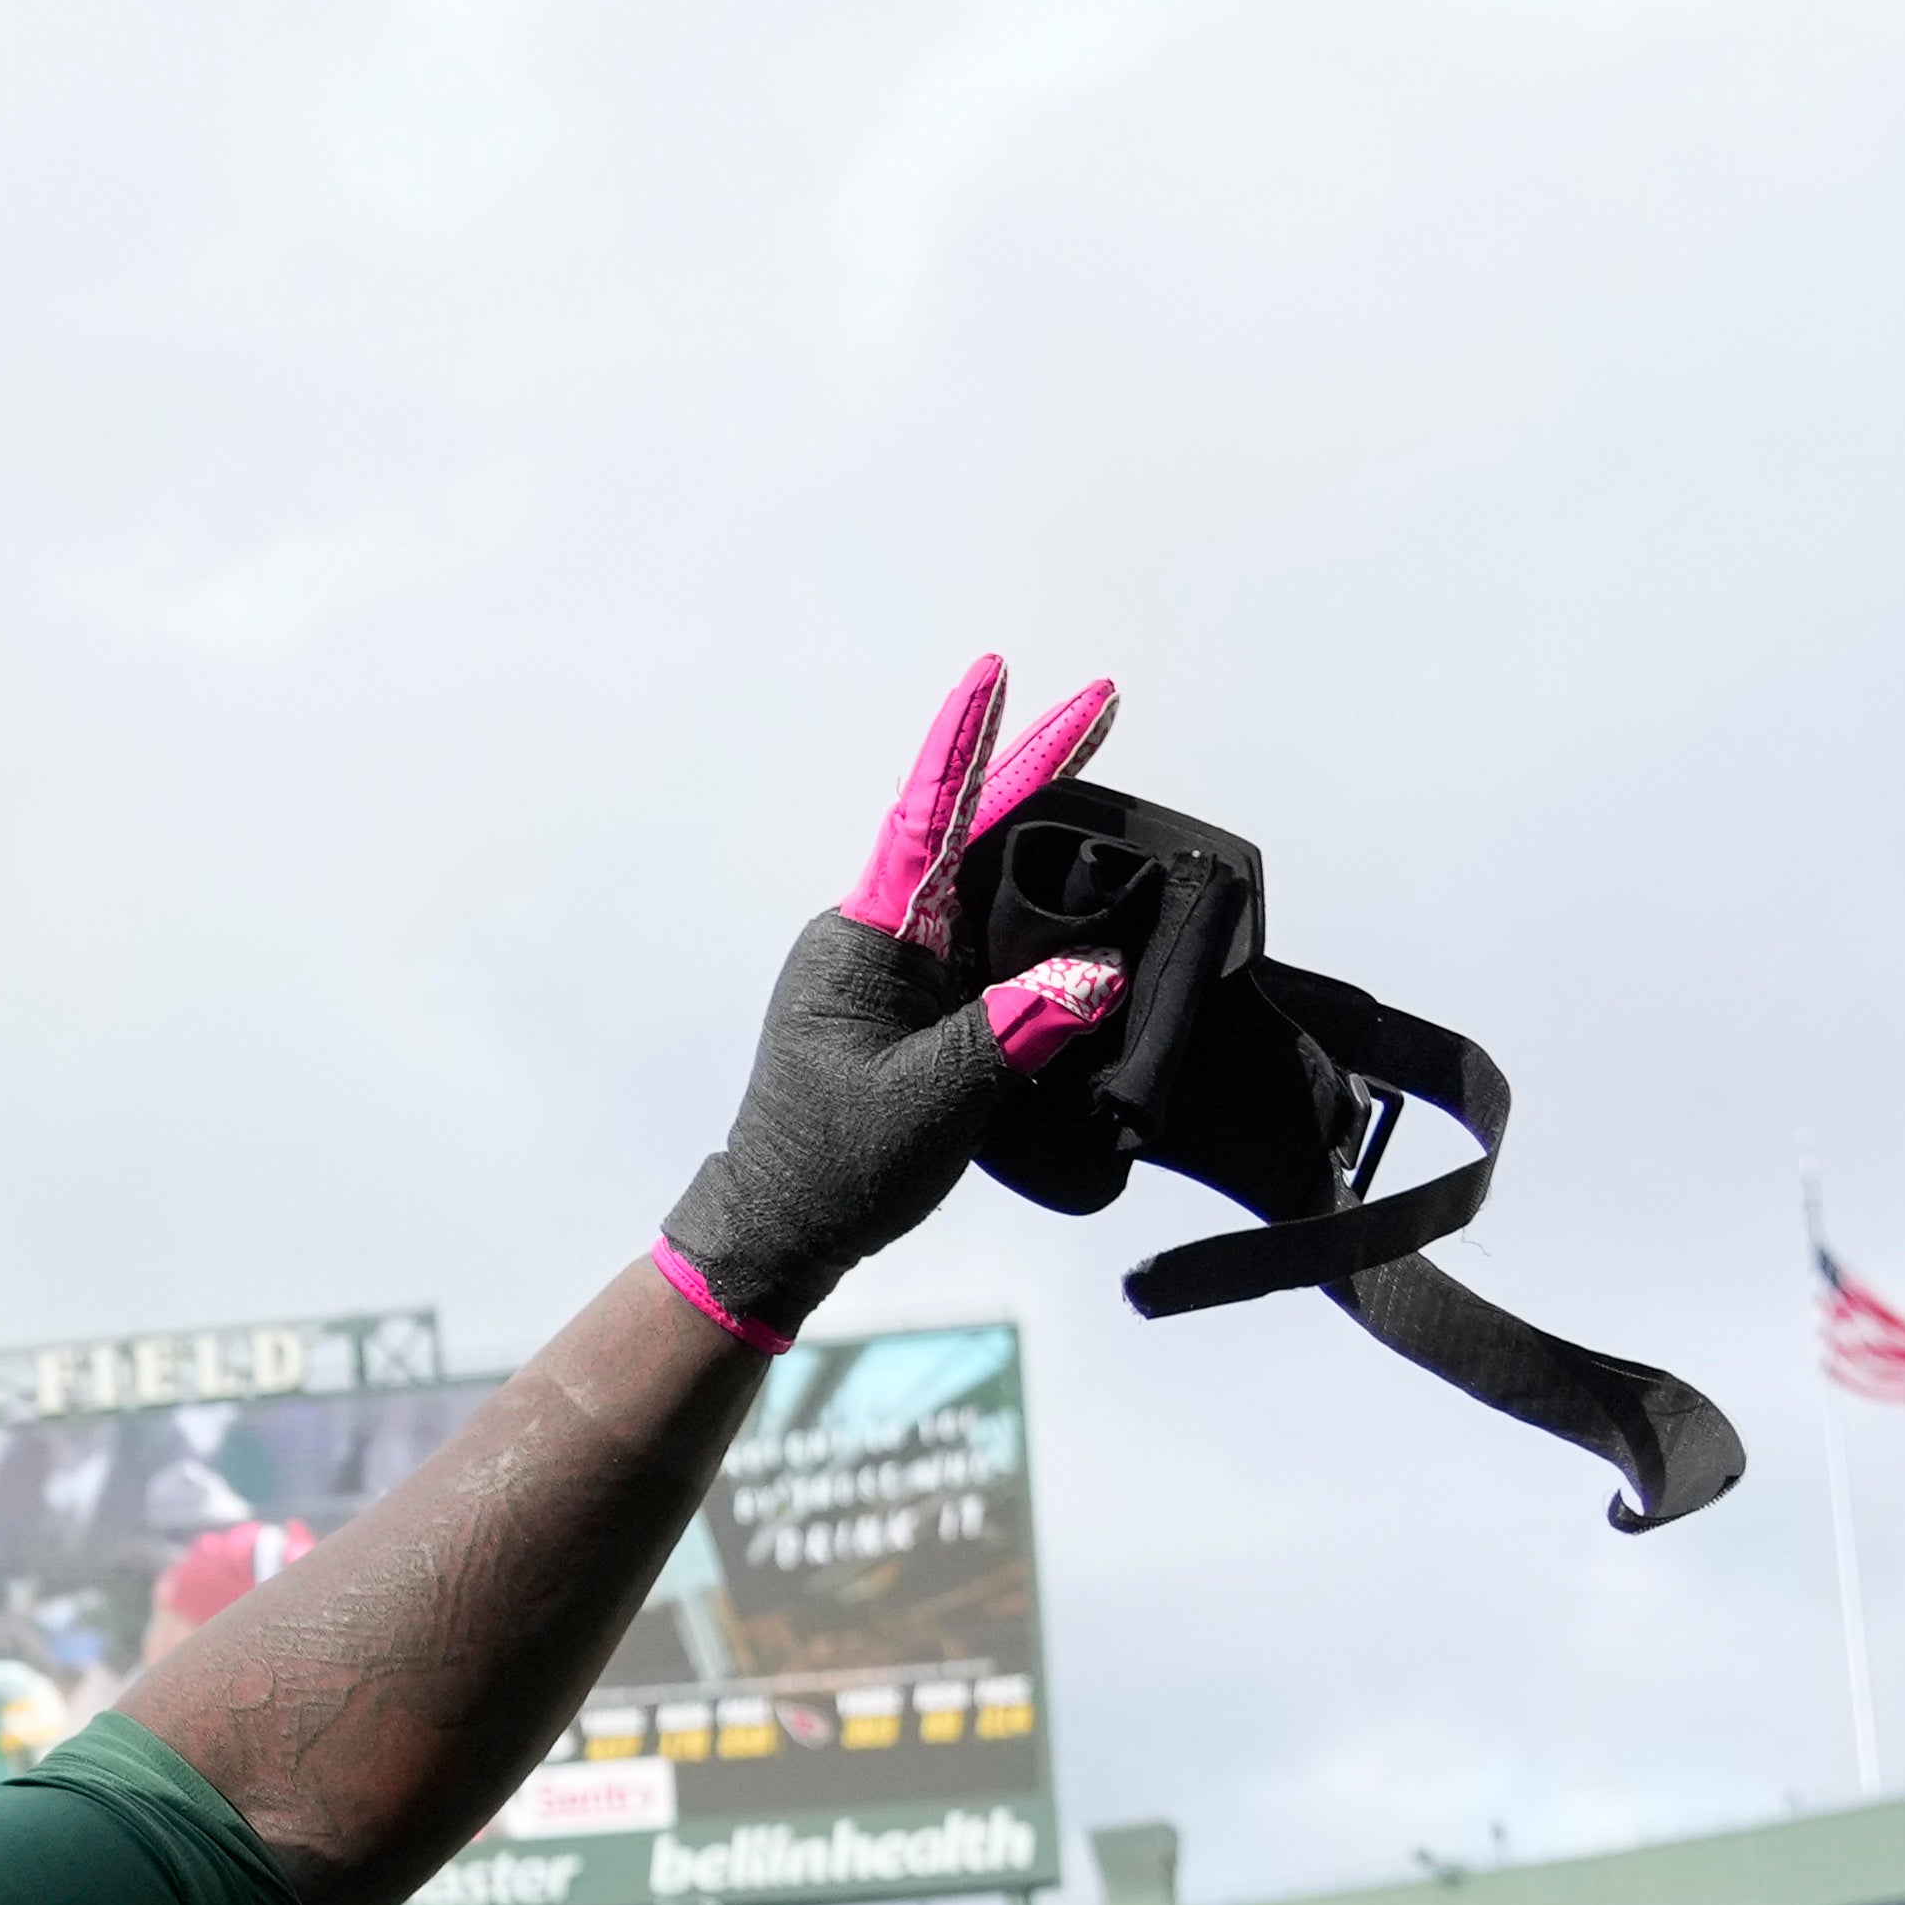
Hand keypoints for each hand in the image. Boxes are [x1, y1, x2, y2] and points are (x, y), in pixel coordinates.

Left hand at [652, 655, 1132, 1346]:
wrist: (784, 1230)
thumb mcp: (936, 1098)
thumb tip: (1098, 970)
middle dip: (1039, 781)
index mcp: (866, 938)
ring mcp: (895, 973)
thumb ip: (1019, 1028)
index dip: (970, 744)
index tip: (999, 673)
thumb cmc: (836, 1165)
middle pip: (971, 839)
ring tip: (1120, 826)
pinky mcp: (914, 1009)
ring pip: (986, 896)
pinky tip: (1088, 932)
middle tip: (1103, 709)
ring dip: (1048, 867)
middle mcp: (878, 938)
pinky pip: (986, 950)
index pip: (926, 818)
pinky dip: (1037, 934)